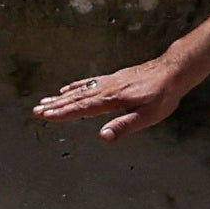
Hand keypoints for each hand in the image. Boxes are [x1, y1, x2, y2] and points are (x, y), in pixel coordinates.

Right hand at [35, 56, 186, 138]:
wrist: (172, 71)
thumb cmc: (162, 96)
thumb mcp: (148, 116)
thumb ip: (124, 126)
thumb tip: (103, 137)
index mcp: (112, 100)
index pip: (82, 108)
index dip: (63, 113)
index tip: (46, 116)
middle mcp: (106, 89)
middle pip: (76, 98)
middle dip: (55, 106)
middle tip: (36, 110)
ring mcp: (109, 82)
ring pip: (80, 91)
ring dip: (61, 97)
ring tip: (45, 101)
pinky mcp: (113, 78)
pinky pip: (89, 83)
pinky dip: (75, 87)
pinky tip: (67, 89)